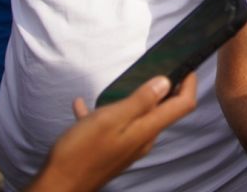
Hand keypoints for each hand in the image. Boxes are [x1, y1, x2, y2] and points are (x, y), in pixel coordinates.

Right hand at [27, 74, 197, 191]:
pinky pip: (113, 127)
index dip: (189, 83)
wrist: (57, 185)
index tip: (188, 66)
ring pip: (137, 116)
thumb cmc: (81, 153)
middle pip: (163, 110)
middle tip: (156, 67)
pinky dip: (102, 114)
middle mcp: (142, 139)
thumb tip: (166, 82)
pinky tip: (82, 106)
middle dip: (164, 88)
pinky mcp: (112, 150)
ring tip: (116, 85)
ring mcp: (127, 146)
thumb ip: (140, 101)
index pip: (182, 105)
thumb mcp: (111, 119)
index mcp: (146, 129)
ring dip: (130, 99)